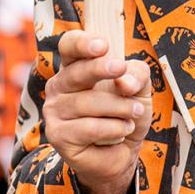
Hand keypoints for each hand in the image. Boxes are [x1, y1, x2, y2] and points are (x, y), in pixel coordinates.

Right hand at [44, 31, 152, 193]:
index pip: (69, 45)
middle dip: (100, 69)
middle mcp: (59, 86)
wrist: (124, 150)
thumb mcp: (140, 86)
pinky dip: (114, 128)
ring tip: (134, 112)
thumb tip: (123, 80)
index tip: (103, 46)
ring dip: (119, 107)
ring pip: (87, 103)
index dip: (83, 43)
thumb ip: (136, 74)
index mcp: (76, 66)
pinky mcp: (58, 136)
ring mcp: (54, 111)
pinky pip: (89, 128)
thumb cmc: (127, 110)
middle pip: (76, 72)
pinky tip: (123, 129)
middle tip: (120, 68)